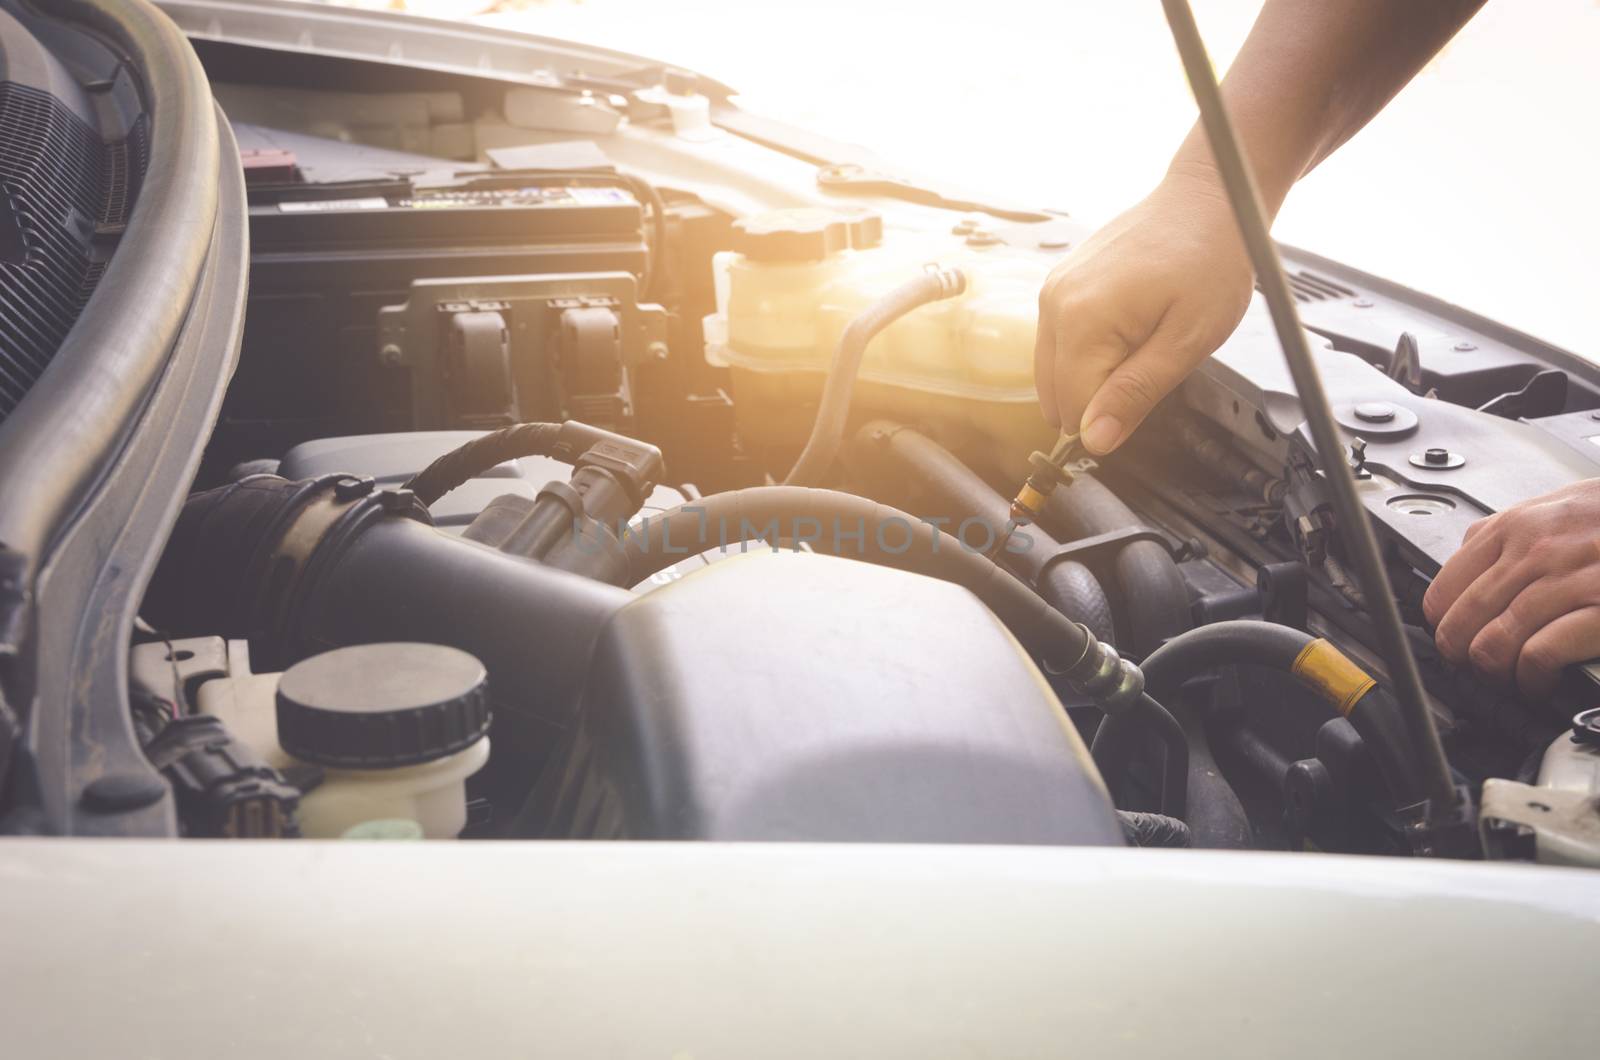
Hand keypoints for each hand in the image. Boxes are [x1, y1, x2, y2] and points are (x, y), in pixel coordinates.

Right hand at [1033, 165, 1255, 453]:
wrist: (1207, 198)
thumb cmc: (1209, 259)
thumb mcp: (1188, 340)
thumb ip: (1136, 393)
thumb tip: (1095, 441)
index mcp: (1081, 321)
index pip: (1074, 409)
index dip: (1112, 418)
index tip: (1150, 395)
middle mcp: (1053, 304)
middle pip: (1055, 394)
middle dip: (1099, 398)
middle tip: (1150, 366)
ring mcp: (1051, 291)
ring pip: (1053, 372)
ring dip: (1092, 375)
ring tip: (1141, 342)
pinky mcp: (1058, 284)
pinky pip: (1058, 343)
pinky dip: (1086, 353)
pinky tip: (1126, 330)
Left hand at [1423, 479, 1599, 697]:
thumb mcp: (1557, 507)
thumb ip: (1508, 533)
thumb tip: (1465, 562)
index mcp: (1515, 528)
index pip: (1444, 590)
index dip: (1442, 627)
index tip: (1451, 640)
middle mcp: (1536, 552)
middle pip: (1463, 623)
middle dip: (1462, 658)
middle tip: (1475, 669)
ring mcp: (1570, 581)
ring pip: (1494, 643)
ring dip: (1497, 674)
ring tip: (1510, 679)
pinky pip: (1541, 653)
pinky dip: (1532, 676)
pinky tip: (1539, 680)